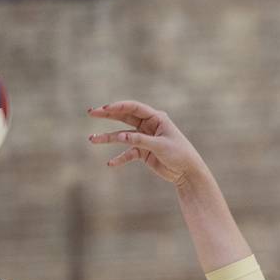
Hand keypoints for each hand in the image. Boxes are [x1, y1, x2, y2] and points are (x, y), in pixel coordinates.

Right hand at [88, 100, 203, 185]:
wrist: (187, 172)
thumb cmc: (180, 154)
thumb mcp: (160, 146)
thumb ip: (140, 140)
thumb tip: (120, 136)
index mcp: (156, 118)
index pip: (134, 108)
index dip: (118, 106)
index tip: (104, 108)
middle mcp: (149, 125)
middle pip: (124, 117)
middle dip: (108, 115)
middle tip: (91, 112)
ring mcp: (145, 139)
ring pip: (123, 136)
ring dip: (108, 137)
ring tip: (92, 139)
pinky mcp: (143, 152)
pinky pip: (128, 153)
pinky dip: (120, 158)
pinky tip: (111, 164)